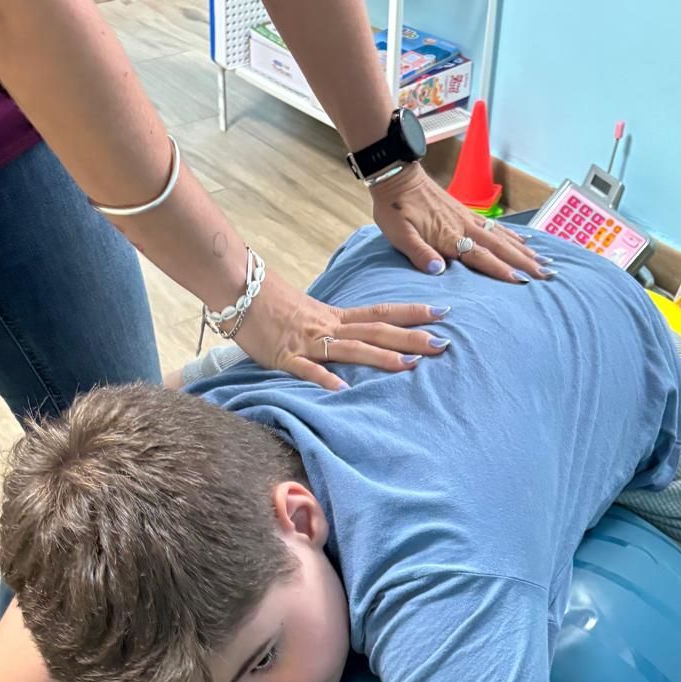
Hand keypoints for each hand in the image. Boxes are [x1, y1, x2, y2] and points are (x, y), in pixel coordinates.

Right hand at [235, 267, 453, 390]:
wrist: (238, 290)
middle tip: (442, 343)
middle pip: (376, 330)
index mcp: (335, 316)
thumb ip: (332, 326)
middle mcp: (328, 326)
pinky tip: (343, 390)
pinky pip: (307, 370)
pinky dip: (325, 379)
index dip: (412, 312)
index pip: (381, 312)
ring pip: (351, 349)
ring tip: (410, 365)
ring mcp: (308, 342)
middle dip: (410, 337)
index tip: (442, 312)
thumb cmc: (270, 304)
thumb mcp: (309, 313)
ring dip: (381, 357)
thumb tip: (355, 336)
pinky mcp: (285, 357)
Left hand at [370, 163, 548, 283]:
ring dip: (524, 251)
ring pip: (501, 237)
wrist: (397, 176)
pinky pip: (494, 227)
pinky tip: (523, 242)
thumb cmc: (395, 209)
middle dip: (524, 262)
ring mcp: (468, 219)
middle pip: (499, 247)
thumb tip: (439, 271)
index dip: (501, 270)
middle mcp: (464, 227)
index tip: (521, 281)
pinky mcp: (466, 213)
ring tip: (543, 262)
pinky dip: (511, 235)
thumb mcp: (400, 235)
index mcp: (449, 236)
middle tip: (546, 275)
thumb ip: (419, 254)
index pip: (480, 256)